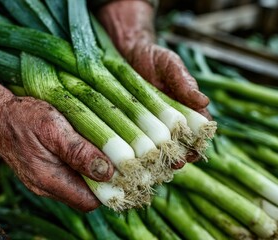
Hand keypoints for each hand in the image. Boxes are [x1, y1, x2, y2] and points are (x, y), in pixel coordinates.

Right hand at [0, 97, 113, 210]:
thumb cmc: (23, 117)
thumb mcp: (53, 129)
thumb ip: (79, 152)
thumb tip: (107, 172)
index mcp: (49, 180)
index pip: (89, 202)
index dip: (110, 189)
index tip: (125, 169)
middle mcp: (46, 187)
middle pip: (86, 196)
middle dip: (105, 181)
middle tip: (119, 157)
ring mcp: (43, 181)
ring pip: (78, 186)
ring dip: (94, 172)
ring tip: (106, 150)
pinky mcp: (43, 172)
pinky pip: (68, 176)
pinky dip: (82, 166)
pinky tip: (87, 149)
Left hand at [96, 0, 209, 164]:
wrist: (127, 52)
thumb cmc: (153, 57)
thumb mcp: (170, 65)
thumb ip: (184, 82)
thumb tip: (204, 102)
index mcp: (186, 109)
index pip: (198, 132)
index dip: (197, 144)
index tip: (192, 152)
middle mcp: (170, 122)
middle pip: (180, 146)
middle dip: (178, 156)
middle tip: (173, 164)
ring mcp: (150, 126)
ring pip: (158, 149)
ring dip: (159, 161)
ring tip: (154, 168)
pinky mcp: (132, 127)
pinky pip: (137, 144)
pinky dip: (138, 155)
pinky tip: (134, 162)